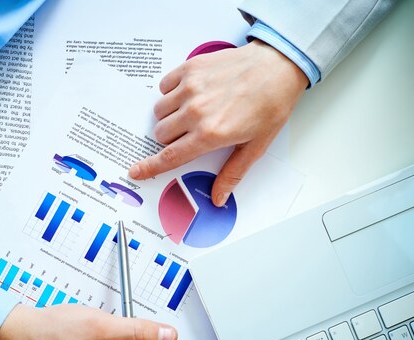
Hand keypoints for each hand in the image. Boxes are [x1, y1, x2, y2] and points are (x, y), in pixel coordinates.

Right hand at [128, 39, 307, 205]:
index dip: (150, 166)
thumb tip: (218, 198)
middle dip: (171, 138)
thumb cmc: (270, 106)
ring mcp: (190, 88)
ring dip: (170, 116)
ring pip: (160, 111)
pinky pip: (164, 86)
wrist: (278, 67)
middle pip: (161, 134)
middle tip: (193, 133)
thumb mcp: (255, 146)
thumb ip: (232, 174)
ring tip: (193, 111)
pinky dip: (171, 93)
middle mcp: (196, 112)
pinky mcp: (190, 68)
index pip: (170, 157)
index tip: (136, 171)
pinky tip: (191, 93)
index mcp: (210, 135)